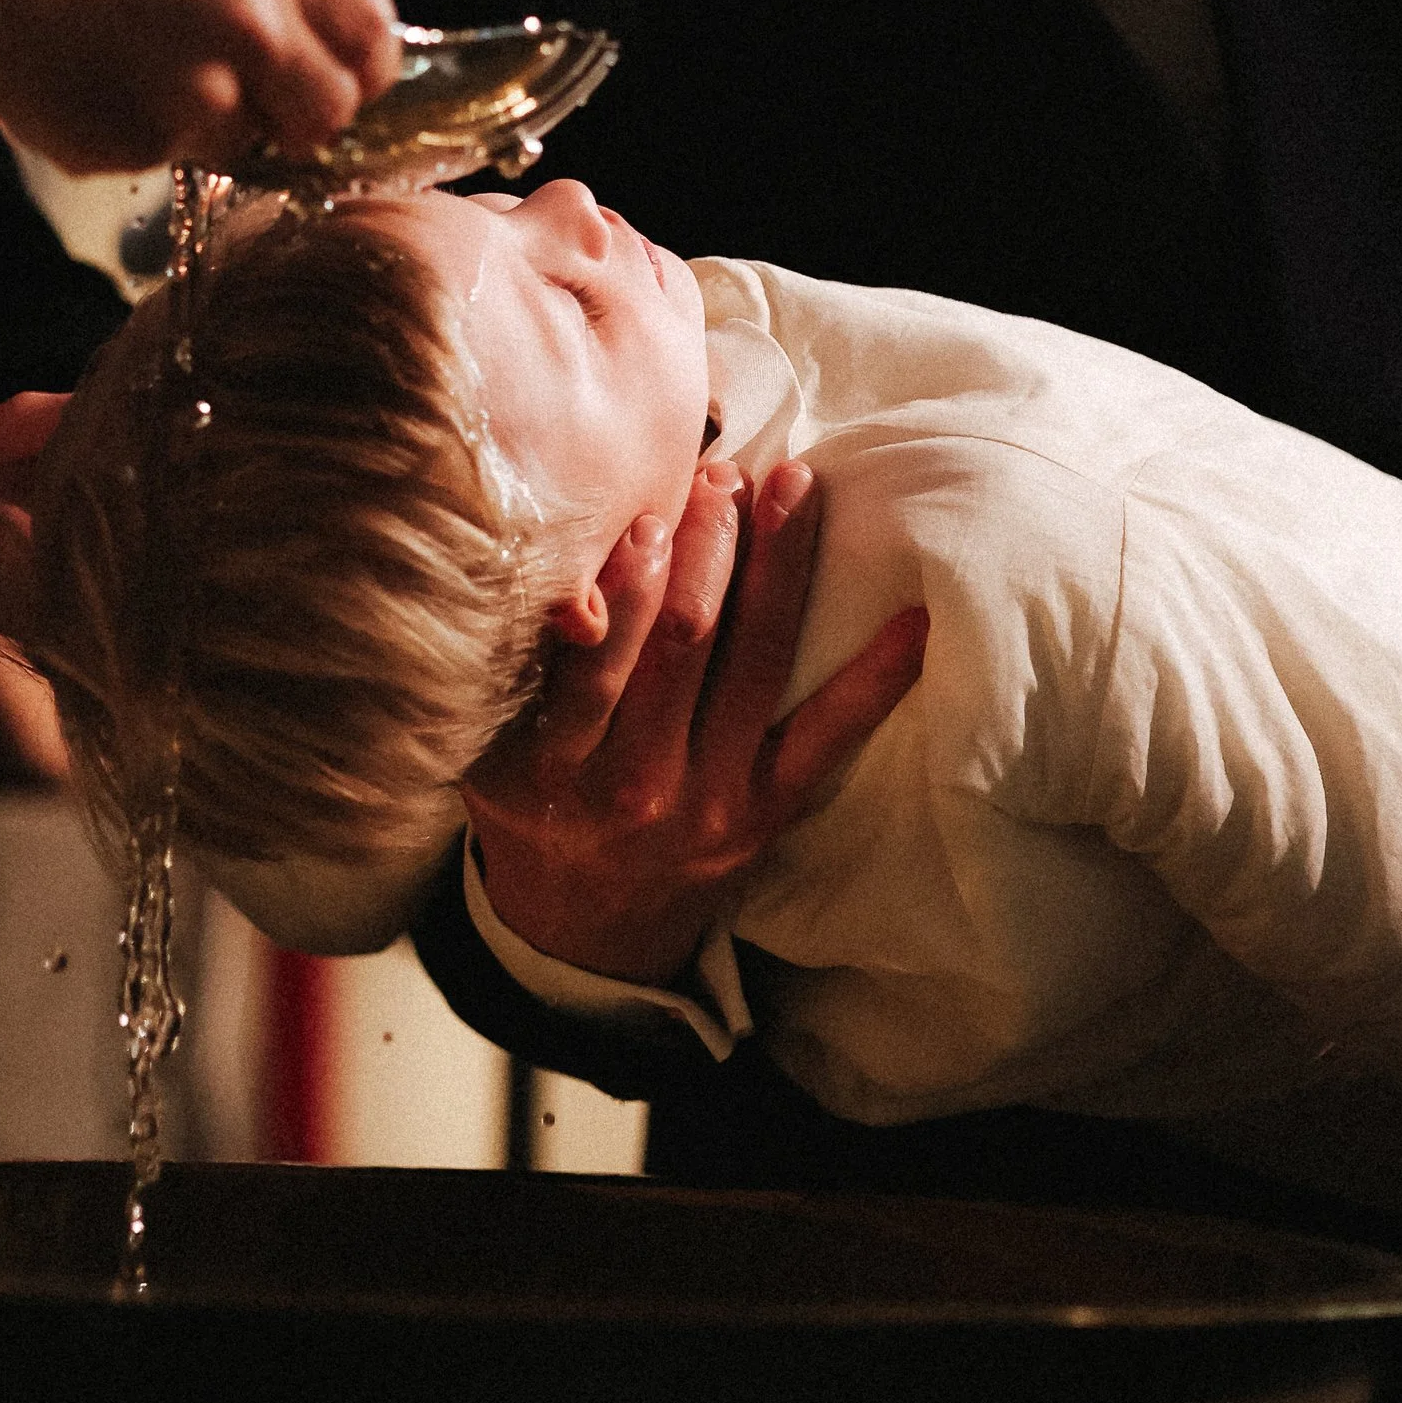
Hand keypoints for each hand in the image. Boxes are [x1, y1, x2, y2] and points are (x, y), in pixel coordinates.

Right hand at [0, 0, 397, 173]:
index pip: (377, 36)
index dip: (357, 65)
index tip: (330, 73)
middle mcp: (255, 17)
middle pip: (333, 109)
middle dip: (299, 114)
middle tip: (248, 98)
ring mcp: (204, 89)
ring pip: (255, 144)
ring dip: (220, 130)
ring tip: (151, 79)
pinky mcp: (151, 142)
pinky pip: (178, 159)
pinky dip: (150, 139)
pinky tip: (101, 90)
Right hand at [461, 458, 928, 985]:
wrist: (587, 927)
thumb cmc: (534, 807)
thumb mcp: (489, 749)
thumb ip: (513, 672)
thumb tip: (559, 582)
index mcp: (557, 764)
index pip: (594, 660)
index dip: (627, 581)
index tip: (647, 512)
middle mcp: (638, 783)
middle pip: (684, 645)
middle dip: (709, 547)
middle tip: (724, 475)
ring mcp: (713, 796)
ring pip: (756, 663)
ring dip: (779, 567)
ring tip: (795, 487)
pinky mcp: (769, 809)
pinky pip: (828, 735)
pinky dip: (875, 677)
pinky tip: (913, 618)